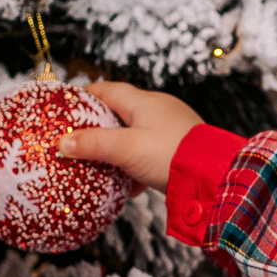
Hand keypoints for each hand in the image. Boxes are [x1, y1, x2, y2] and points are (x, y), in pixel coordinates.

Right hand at [54, 81, 202, 190]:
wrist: (214, 176)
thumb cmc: (170, 155)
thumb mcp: (125, 149)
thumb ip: (93, 145)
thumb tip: (62, 142)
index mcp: (144, 101)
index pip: (108, 89)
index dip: (85, 95)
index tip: (67, 105)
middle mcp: (159, 110)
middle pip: (121, 112)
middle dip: (100, 126)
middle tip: (79, 139)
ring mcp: (172, 129)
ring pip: (136, 136)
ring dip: (119, 150)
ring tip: (101, 165)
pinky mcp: (181, 149)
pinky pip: (151, 154)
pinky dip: (137, 167)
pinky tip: (130, 187)